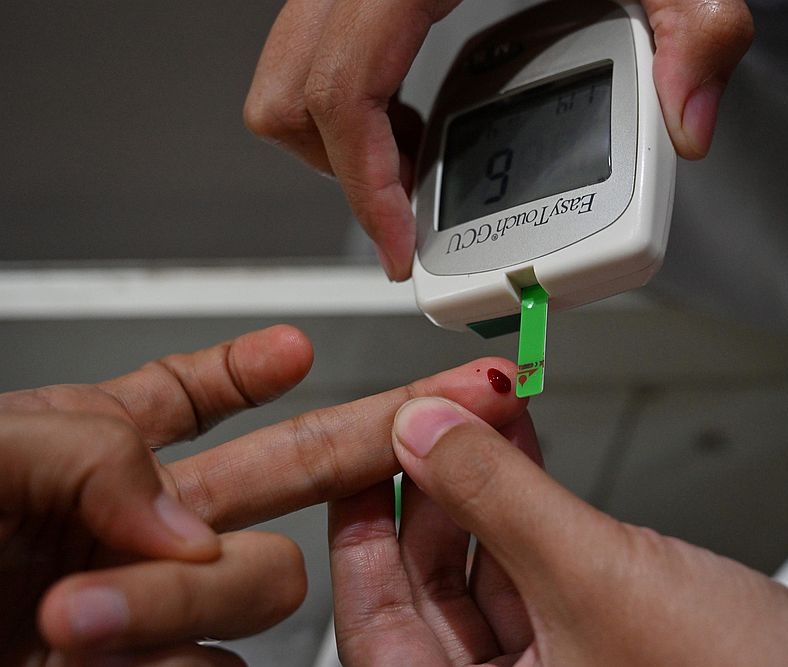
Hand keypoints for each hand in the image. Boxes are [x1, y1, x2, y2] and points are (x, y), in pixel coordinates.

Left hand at [1, 325, 526, 664]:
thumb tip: (192, 525)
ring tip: (78, 616)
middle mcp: (134, 530)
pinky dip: (180, 660)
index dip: (248, 367)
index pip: (188, 396)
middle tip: (451, 404)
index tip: (295, 346)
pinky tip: (123, 652)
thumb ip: (98, 456)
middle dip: (369, 437)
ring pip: (254, 592)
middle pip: (283, 477)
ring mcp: (147, 612)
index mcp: (88, 451)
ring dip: (184, 598)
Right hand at [244, 0, 753, 280]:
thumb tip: (688, 121)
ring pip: (289, 65)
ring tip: (409, 162)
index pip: (342, 89)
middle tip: (405, 208)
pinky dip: (348, 99)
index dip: (363, 185)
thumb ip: (699, 25)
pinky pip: (317, 47)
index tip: (400, 245)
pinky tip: (410, 110)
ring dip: (336, 135)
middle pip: (288, 86)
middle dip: (340, 168)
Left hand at [331, 397, 787, 665]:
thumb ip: (496, 496)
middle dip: (433, 492)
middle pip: (427, 593)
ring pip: (482, 575)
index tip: (360, 458)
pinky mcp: (596, 645)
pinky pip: (534, 571)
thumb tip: (421, 431)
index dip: (362, 532)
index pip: (376, 626)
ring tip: (482, 418)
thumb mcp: (594, 573)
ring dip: (482, 490)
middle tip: (433, 418)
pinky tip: (523, 453)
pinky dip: (527, 511)